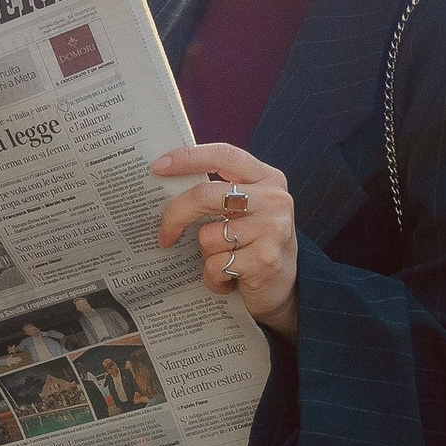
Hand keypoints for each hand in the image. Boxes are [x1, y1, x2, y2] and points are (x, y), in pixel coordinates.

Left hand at [152, 141, 297, 335]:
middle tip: (164, 235)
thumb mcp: (248, 211)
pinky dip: (214, 279)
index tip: (158, 167)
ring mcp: (272, 229)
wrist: (288, 289)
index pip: (223, 155)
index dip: (188, 157)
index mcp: (268, 178)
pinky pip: (216, 266)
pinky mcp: (265, 260)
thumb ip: (222, 195)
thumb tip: (169, 185)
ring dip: (207, 256)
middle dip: (175, 215)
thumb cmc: (257, 246)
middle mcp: (274, 199)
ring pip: (208, 237)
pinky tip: (230, 281)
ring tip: (225, 264)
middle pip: (205, 195)